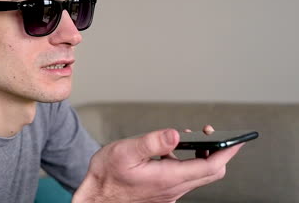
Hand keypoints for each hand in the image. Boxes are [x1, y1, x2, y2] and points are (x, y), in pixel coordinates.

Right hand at [72, 127, 242, 202]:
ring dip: (202, 158)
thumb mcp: (126, 152)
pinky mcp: (162, 194)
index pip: (210, 166)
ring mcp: (168, 193)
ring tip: (192, 140)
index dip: (226, 152)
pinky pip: (183, 179)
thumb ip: (153, 142)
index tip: (236, 140)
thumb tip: (176, 134)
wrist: (96, 198)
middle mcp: (173, 189)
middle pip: (209, 173)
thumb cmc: (106, 176)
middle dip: (218, 153)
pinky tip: (172, 155)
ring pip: (197, 176)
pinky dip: (187, 164)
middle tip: (216, 136)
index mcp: (168, 177)